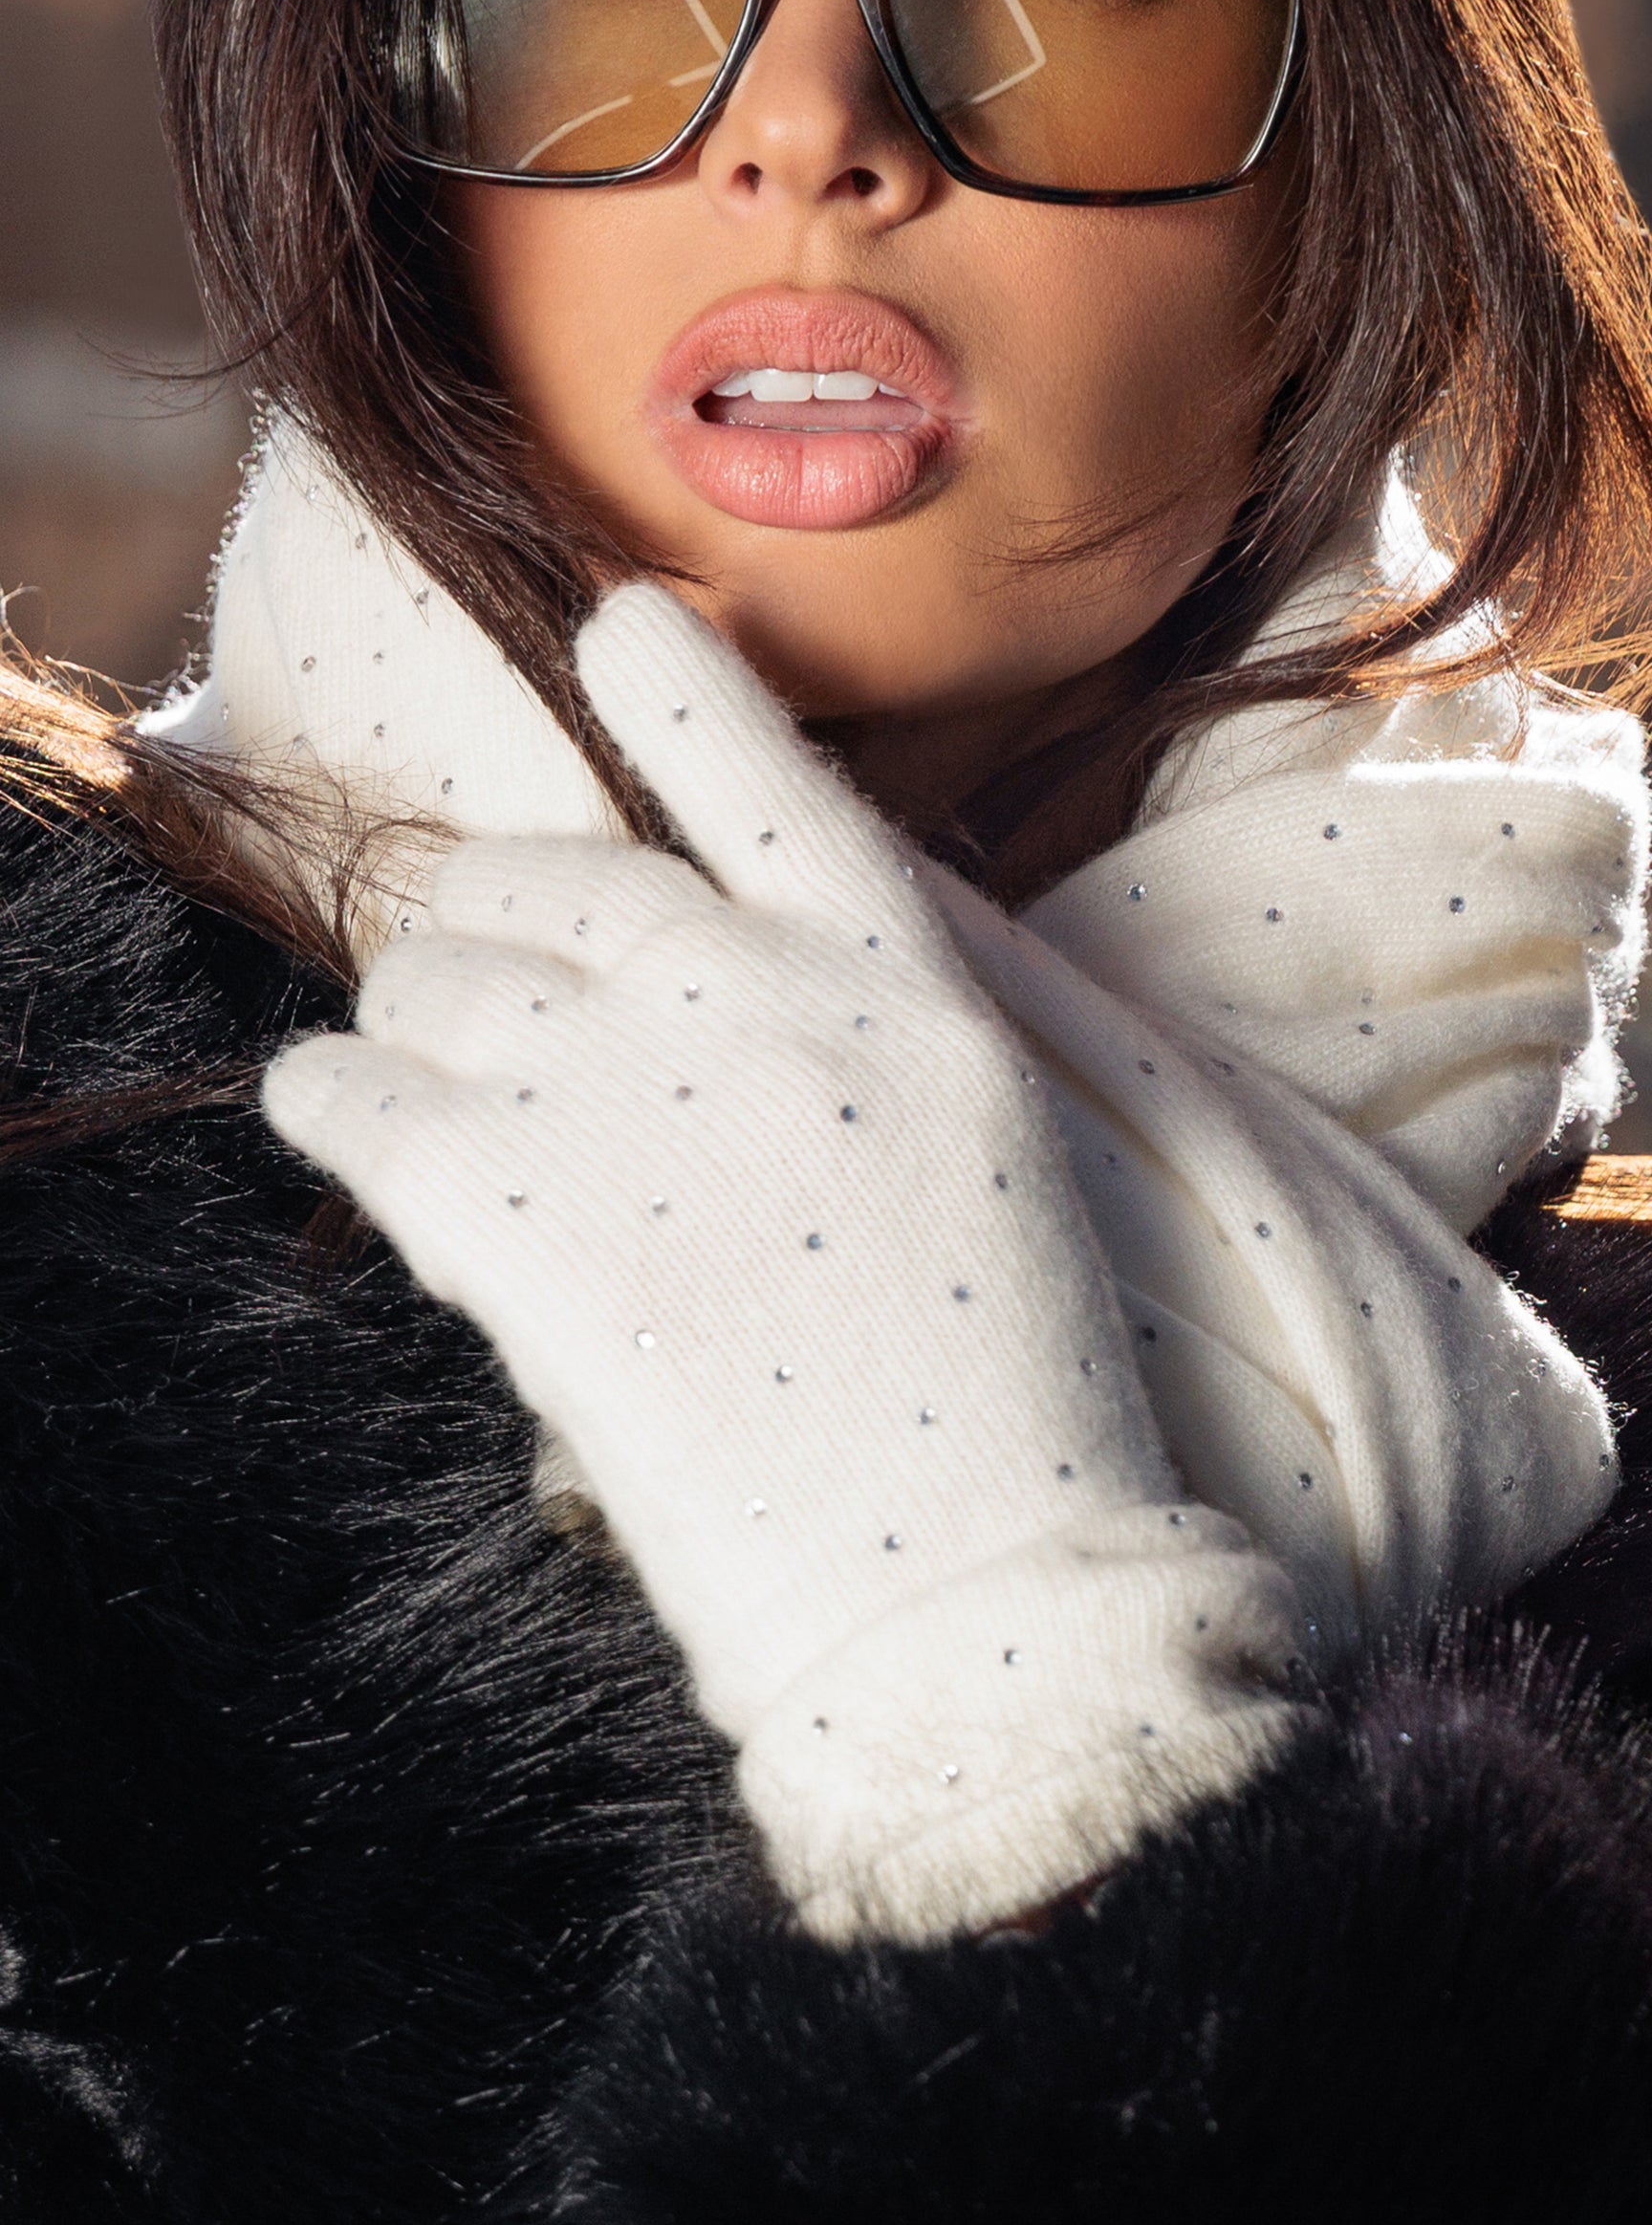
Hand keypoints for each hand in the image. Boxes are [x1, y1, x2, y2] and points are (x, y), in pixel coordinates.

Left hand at [264, 586, 1297, 1939]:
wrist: (979, 1598)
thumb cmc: (1007, 1425)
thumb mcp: (984, 1176)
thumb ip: (848, 1059)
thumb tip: (675, 1020)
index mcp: (907, 991)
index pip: (774, 785)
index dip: (683, 695)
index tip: (622, 627)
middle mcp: (763, 1001)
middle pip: (551, 877)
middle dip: (491, 928)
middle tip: (475, 998)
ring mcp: (633, 1095)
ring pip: (430, 977)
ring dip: (411, 1028)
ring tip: (426, 1100)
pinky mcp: (514, 1209)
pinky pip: (348, 1097)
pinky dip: (331, 1108)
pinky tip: (347, 1134)